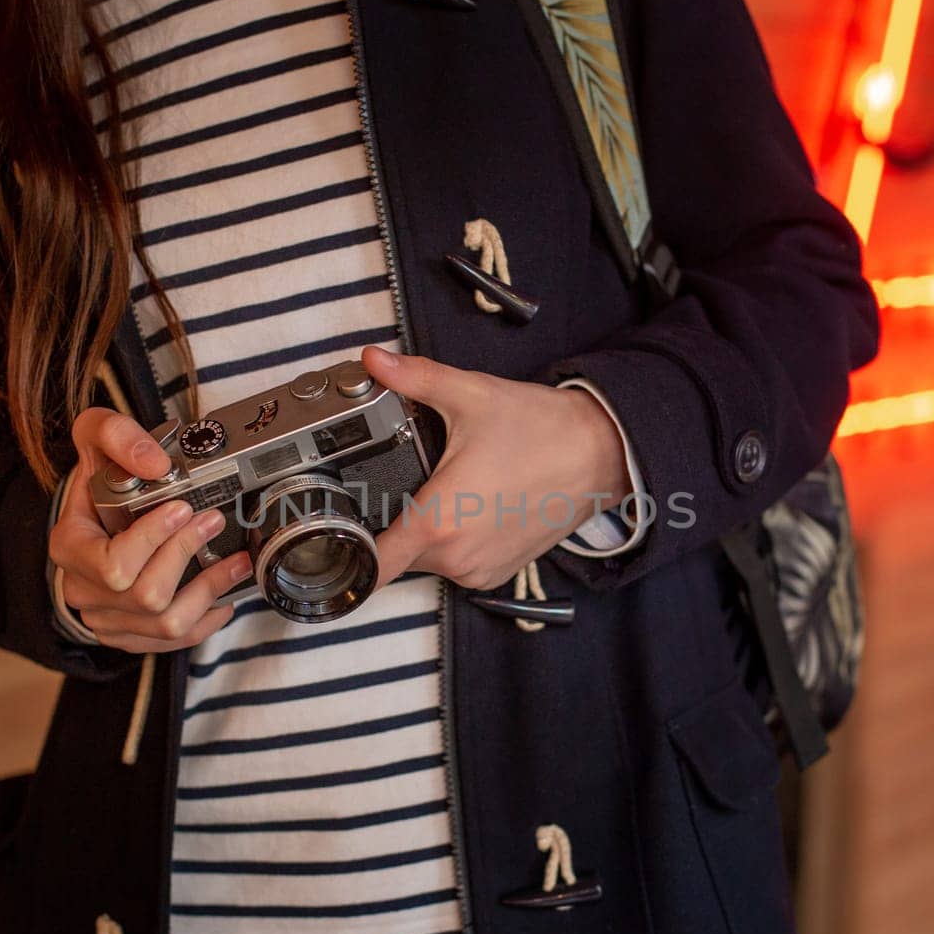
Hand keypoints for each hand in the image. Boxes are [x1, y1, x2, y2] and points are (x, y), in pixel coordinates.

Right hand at [47, 408, 249, 652]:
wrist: (96, 510)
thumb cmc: (99, 477)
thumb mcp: (94, 437)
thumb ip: (115, 434)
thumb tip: (154, 464)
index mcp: (69, 547)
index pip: (113, 565)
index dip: (154, 541)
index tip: (184, 508)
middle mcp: (82, 590)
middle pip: (145, 595)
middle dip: (187, 556)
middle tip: (214, 522)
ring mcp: (106, 618)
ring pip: (165, 623)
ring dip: (209, 590)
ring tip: (235, 560)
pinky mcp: (130, 635)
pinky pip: (174, 642)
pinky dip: (208, 619)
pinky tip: (225, 595)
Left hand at [362, 345, 629, 590]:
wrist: (603, 454)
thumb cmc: (543, 430)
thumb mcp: (470, 395)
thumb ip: (414, 378)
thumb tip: (375, 360)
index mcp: (439, 520)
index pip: (372, 563)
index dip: (345, 554)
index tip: (330, 542)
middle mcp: (458, 557)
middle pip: (397, 553)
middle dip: (394, 520)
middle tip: (414, 482)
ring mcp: (480, 570)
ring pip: (427, 559)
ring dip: (428, 531)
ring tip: (453, 489)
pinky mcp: (500, 573)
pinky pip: (458, 565)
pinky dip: (457, 541)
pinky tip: (475, 506)